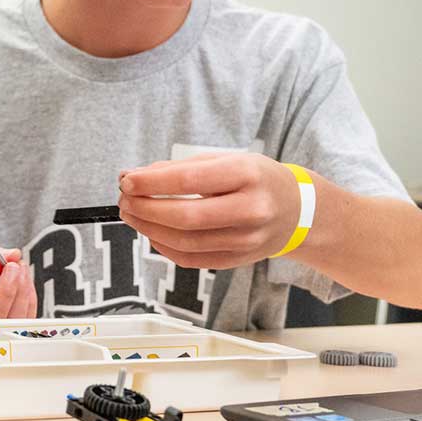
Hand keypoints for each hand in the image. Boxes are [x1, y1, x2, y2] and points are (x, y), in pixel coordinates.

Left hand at [116, 153, 304, 269]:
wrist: (297, 210)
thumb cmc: (256, 179)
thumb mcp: (226, 160)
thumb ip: (181, 167)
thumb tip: (135, 176)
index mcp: (248, 174)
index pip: (190, 180)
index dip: (152, 183)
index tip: (127, 180)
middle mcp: (251, 209)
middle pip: (186, 216)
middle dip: (146, 208)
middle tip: (124, 199)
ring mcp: (247, 240)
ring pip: (186, 242)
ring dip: (149, 228)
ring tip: (132, 214)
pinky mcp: (239, 260)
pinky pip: (192, 259)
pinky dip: (164, 247)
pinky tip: (151, 232)